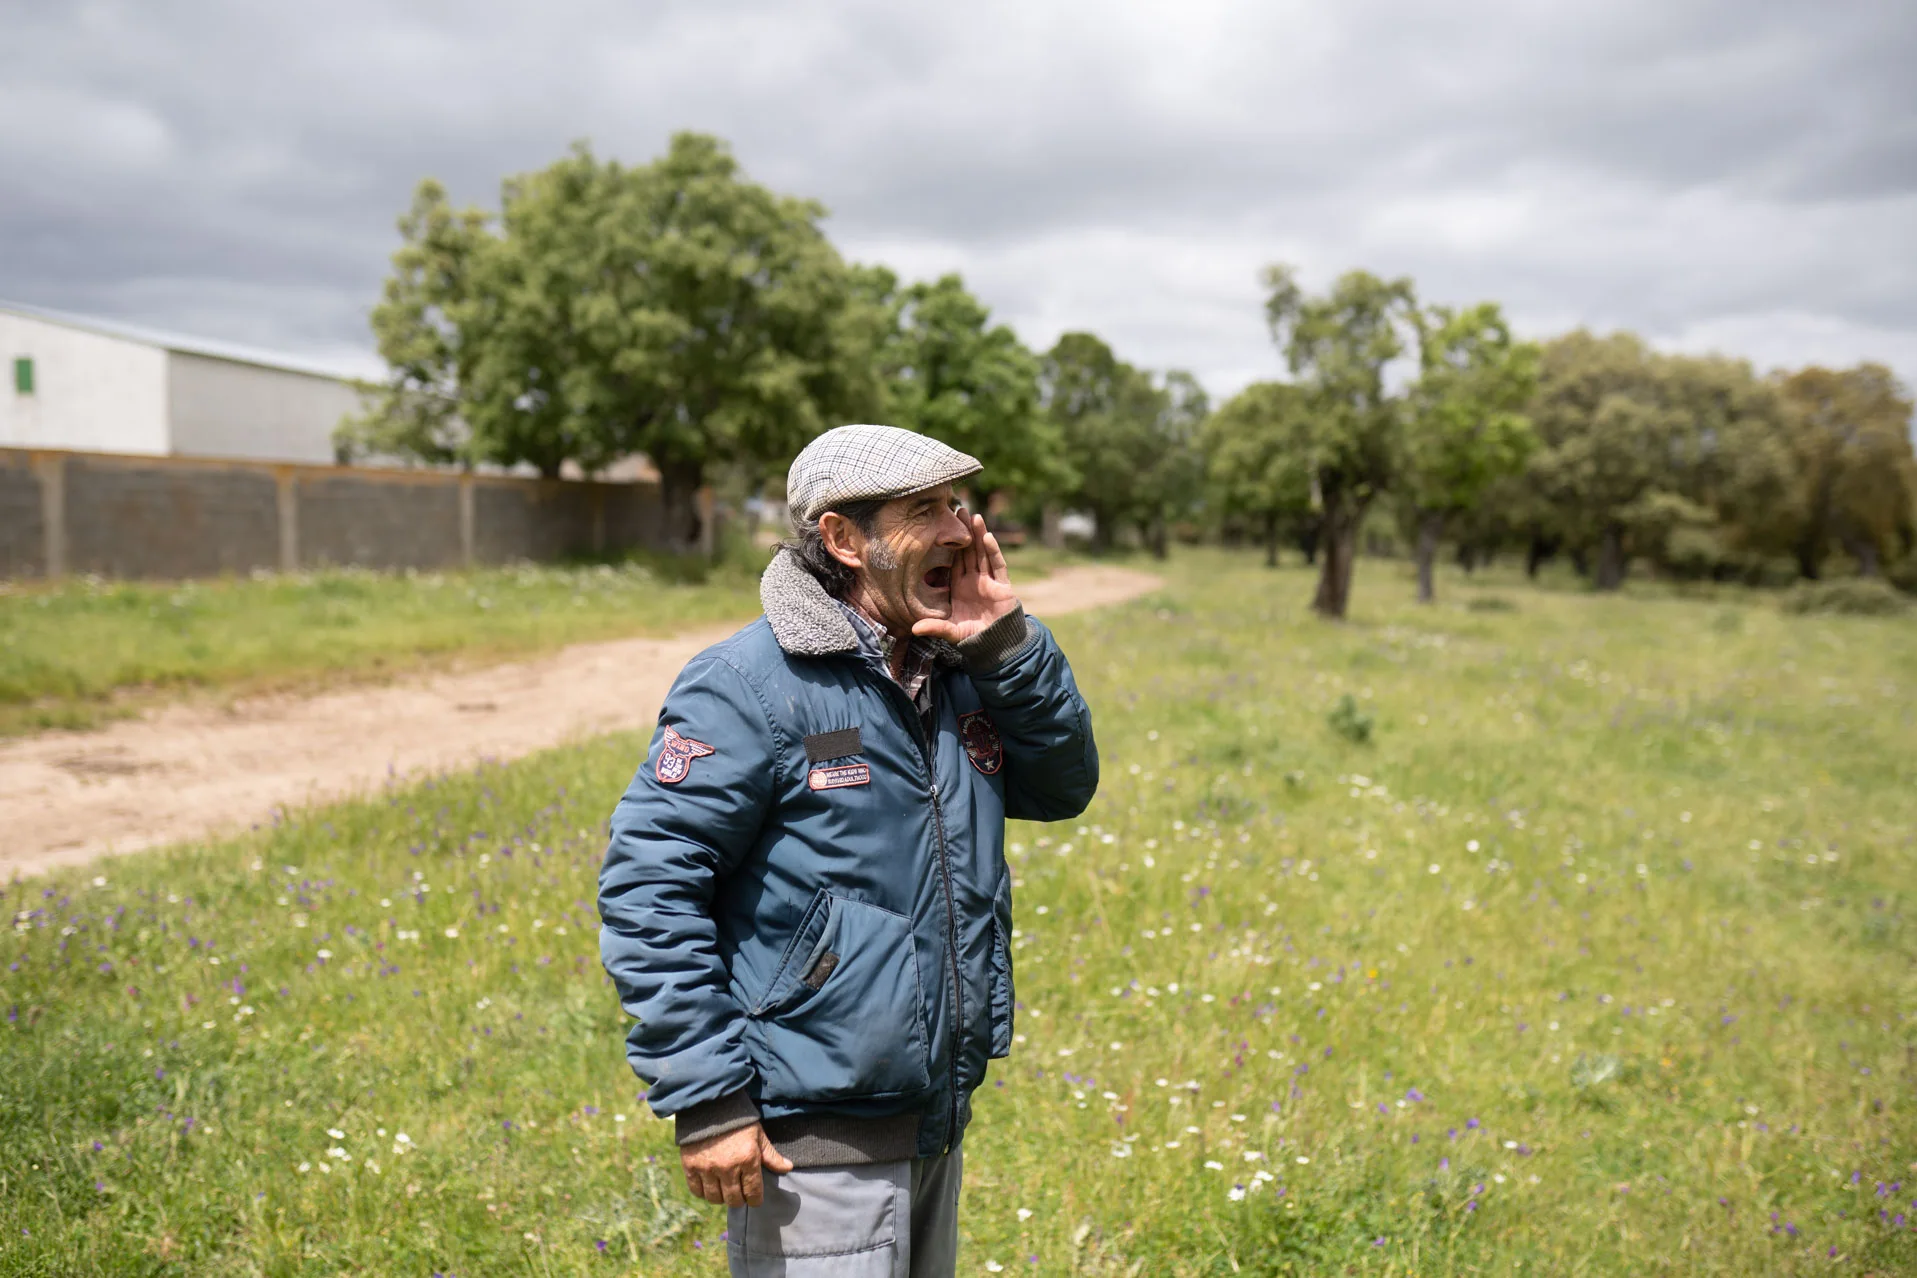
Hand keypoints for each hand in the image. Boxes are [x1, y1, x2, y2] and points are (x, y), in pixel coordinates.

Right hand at [680, 1122, 792, 1207]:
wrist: (709, 1104)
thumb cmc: (738, 1120)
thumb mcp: (758, 1135)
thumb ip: (771, 1155)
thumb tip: (787, 1168)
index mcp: (747, 1159)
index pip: (753, 1193)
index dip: (755, 1199)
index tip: (755, 1199)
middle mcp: (727, 1167)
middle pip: (734, 1200)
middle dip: (739, 1200)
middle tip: (740, 1194)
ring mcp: (707, 1168)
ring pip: (715, 1198)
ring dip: (722, 1197)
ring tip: (724, 1190)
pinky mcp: (690, 1166)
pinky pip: (697, 1191)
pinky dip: (704, 1192)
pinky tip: (709, 1186)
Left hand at [913, 512, 1019, 643]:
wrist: (997, 645)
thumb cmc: (972, 636)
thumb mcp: (950, 631)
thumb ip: (935, 627)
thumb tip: (914, 629)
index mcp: (959, 586)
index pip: (954, 560)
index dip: (950, 544)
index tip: (943, 525)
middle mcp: (974, 580)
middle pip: (968, 551)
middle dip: (964, 531)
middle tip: (958, 509)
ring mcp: (989, 581)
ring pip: (983, 553)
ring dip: (978, 534)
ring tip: (973, 515)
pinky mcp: (1003, 586)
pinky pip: (997, 565)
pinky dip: (992, 551)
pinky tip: (986, 537)